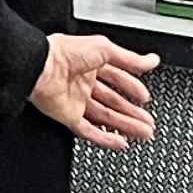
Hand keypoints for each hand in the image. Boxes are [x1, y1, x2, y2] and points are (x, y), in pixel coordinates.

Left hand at [31, 32, 159, 149]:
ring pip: (106, 118)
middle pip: (114, 102)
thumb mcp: (105, 49)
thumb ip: (130, 58)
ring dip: (126, 126)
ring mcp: (76, 101)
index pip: (117, 78)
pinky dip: (105, 138)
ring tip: (144, 134)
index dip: (132, 88)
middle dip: (133, 113)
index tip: (145, 97)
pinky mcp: (68, 116)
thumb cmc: (65, 52)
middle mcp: (84, 83)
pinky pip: (89, 131)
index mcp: (91, 64)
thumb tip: (151, 60)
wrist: (41, 67)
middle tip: (149, 122)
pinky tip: (120, 143)